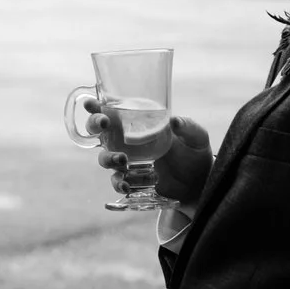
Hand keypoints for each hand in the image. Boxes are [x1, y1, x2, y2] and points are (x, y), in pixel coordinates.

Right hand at [86, 98, 211, 206]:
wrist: (198, 183)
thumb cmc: (194, 153)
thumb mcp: (196, 137)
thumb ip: (188, 127)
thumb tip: (175, 121)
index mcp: (139, 123)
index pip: (113, 110)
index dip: (97, 105)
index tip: (91, 103)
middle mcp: (127, 140)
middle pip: (99, 130)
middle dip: (94, 125)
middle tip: (104, 124)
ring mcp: (127, 161)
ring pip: (104, 158)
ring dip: (108, 158)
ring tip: (123, 160)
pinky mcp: (131, 180)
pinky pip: (117, 181)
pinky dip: (119, 182)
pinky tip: (127, 185)